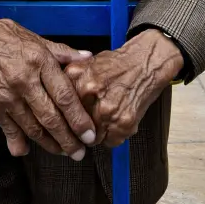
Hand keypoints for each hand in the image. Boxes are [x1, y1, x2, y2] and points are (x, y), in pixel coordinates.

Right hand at [0, 7, 97, 158]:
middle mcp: (24, 81)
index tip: (89, 134)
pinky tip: (29, 150)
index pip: (64, 97)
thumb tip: (87, 57)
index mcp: (39, 62)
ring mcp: (7, 96)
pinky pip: (10, 130)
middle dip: (68, 140)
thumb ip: (62, 52)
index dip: (79, 120)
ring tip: (63, 151)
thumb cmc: (3, 36)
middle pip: (51, 118)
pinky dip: (20, 143)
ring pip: (32, 128)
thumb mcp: (35, 38)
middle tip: (80, 152)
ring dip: (50, 144)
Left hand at [65, 29, 183, 147]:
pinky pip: (111, 141)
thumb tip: (57, 103)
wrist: (146, 62)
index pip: (58, 108)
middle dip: (80, 128)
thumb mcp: (87, 64)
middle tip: (88, 123)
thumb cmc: (119, 64)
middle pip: (73, 126)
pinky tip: (118, 119)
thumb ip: (70, 82)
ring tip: (108, 117)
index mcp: (76, 76)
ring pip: (92, 137)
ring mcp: (106, 109)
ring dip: (98, 133)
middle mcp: (89, 92)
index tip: (65, 124)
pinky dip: (114, 135)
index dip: (62, 118)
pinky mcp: (123, 122)